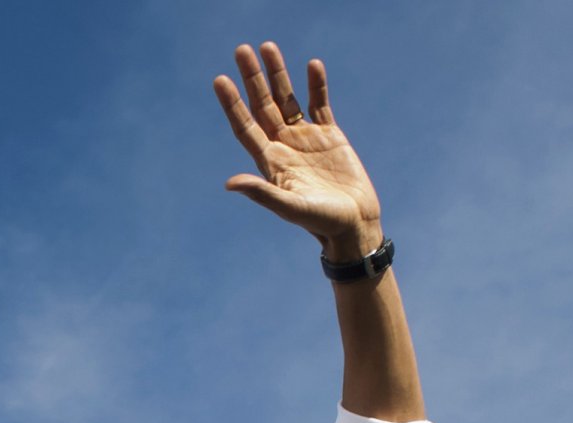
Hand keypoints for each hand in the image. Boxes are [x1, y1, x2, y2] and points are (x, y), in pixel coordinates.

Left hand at [214, 42, 382, 259]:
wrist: (353, 225)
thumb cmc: (320, 222)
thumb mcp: (290, 207)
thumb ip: (263, 193)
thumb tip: (230, 183)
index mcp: (270, 162)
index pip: (245, 126)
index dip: (232, 104)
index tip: (220, 80)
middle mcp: (284, 146)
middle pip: (263, 105)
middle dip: (252, 78)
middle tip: (241, 50)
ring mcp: (306, 139)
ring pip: (287, 99)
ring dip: (278, 74)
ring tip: (268, 47)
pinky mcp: (330, 136)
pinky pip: (319, 104)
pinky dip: (316, 85)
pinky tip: (312, 66)